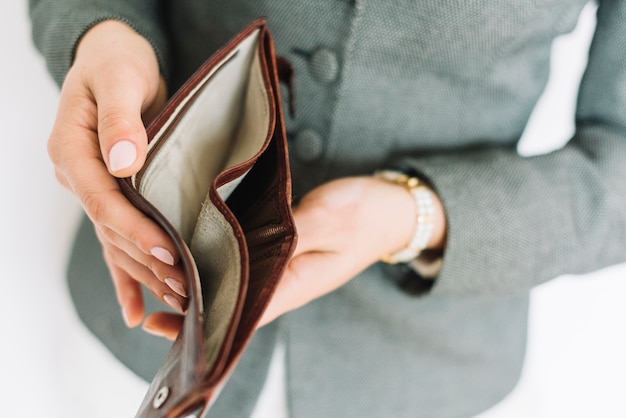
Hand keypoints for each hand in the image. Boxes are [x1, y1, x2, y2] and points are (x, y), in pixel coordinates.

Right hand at [48, 20, 186, 326]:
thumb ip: (120, 120)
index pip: (102, 200)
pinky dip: (126, 275)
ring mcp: (93, 188)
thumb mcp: (120, 79)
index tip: (166, 250)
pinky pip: (116, 240)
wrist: (113, 61)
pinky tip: (136, 310)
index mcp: (72, 150)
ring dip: (144, 272)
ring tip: (177, 299)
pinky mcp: (112, 193)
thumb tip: (122, 163)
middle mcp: (78, 175)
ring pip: (116, 241)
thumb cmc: (117, 63)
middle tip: (184, 286)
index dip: (133, 228)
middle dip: (147, 259)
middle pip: (111, 229)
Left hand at [142, 176, 445, 339]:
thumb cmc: (367, 214)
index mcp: (295, 282)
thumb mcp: (331, 220)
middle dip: (190, 304)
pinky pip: (246, 258)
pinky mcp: (284, 247)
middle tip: (147, 300)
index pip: (240, 312)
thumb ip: (291, 233)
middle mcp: (285, 280)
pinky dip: (220, 256)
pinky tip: (198, 245)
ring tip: (160, 276)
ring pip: (236, 281)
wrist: (393, 209)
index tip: (162, 320)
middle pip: (231, 302)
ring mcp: (284, 266)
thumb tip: (248, 245)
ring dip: (201, 280)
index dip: (199, 319)